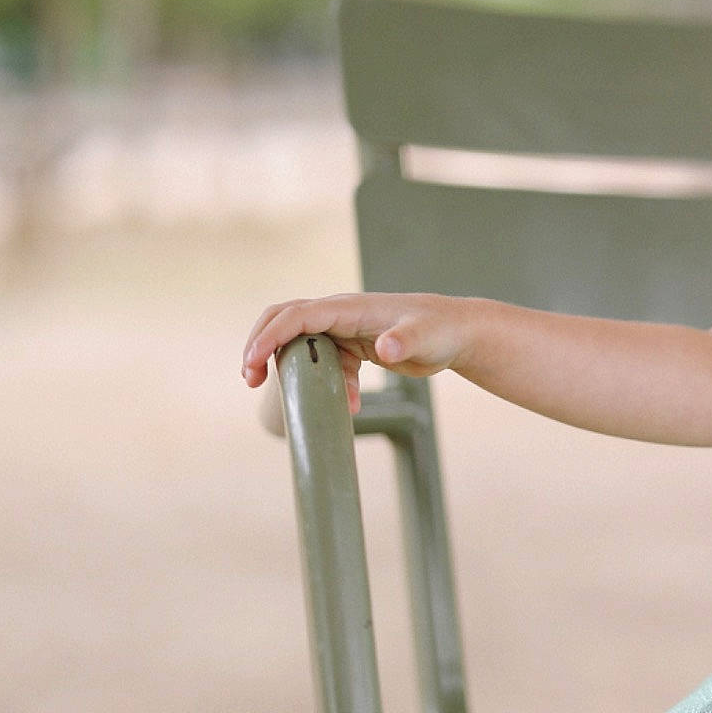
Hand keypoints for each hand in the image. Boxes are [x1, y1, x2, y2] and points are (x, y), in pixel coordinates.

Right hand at [241, 292, 471, 413]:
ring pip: (303, 344)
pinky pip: (327, 361)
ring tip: (303, 403)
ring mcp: (347, 328)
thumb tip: (384, 345)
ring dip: (297, 371)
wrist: (460, 334)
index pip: (298, 316)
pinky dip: (329, 383)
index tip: (252, 365)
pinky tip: (350, 405)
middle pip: (286, 319)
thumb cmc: (444, 330)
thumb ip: (405, 340)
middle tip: (251, 378)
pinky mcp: (355, 344)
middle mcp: (343, 313)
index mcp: (351, 307)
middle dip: (262, 345)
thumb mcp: (426, 338)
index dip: (270, 337)